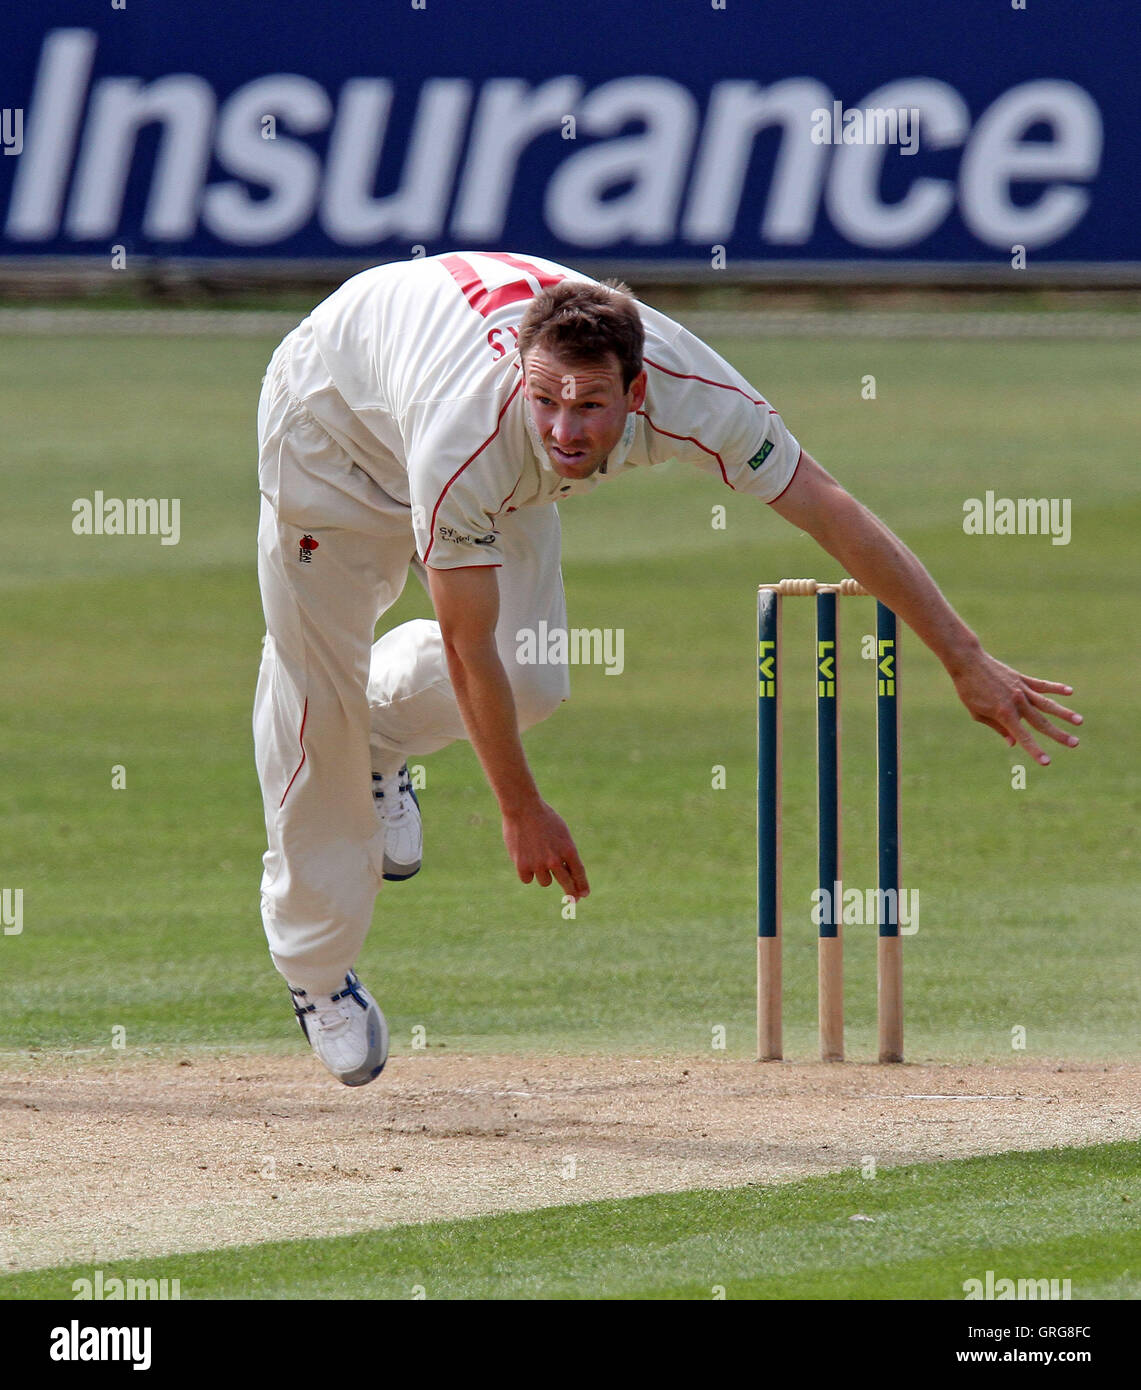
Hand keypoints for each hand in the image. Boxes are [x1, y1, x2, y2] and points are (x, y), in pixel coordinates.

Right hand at [502, 800, 589, 899]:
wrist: (523, 808)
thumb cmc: (543, 818)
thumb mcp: (561, 833)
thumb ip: (565, 853)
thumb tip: (566, 873)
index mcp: (568, 849)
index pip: (579, 873)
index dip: (582, 885)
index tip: (584, 894)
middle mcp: (555, 860)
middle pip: (566, 883)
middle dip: (571, 893)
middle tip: (573, 899)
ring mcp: (539, 865)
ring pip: (545, 881)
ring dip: (542, 874)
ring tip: (535, 855)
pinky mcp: (522, 867)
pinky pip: (528, 879)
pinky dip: (526, 872)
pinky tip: (523, 856)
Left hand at [950, 651, 1081, 765]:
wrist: (968, 663)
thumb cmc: (969, 691)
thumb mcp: (978, 713)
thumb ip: (998, 728)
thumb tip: (1013, 743)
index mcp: (1004, 713)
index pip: (1023, 736)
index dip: (1035, 750)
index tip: (1047, 762)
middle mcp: (1017, 702)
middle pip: (1041, 722)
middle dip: (1058, 734)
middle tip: (1075, 743)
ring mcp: (1021, 689)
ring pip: (1047, 703)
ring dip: (1064, 713)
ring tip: (1079, 721)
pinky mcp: (1022, 679)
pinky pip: (1042, 685)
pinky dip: (1056, 688)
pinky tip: (1070, 691)